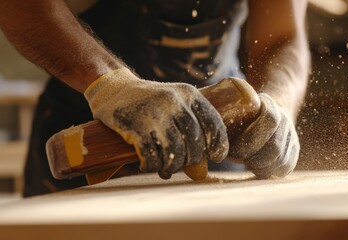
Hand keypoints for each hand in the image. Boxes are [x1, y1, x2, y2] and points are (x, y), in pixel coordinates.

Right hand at [84, 68, 228, 178]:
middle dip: (190, 159)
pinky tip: (148, 165)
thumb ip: (189, 133)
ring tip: (165, 168)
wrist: (113, 88)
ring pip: (175, 152)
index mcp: (189, 94)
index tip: (216, 157)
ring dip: (171, 166)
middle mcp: (175, 102)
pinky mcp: (136, 126)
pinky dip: (151, 166)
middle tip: (181, 163)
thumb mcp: (174, 107)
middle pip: (195, 143)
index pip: (214, 124)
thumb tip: (201, 173)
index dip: (219, 145)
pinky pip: (152, 156)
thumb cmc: (149, 103)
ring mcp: (156, 114)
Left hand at [228, 93, 299, 178]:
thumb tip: (209, 146)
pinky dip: (267, 171)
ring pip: (280, 159)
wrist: (265, 115)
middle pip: (274, 145)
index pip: (270, 118)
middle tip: (237, 157)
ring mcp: (291, 138)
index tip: (233, 142)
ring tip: (246, 162)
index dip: (251, 134)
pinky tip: (256, 168)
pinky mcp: (293, 153)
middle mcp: (286, 121)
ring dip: (259, 165)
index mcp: (271, 106)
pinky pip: (284, 168)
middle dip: (252, 155)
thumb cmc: (240, 117)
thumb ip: (224, 124)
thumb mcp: (233, 114)